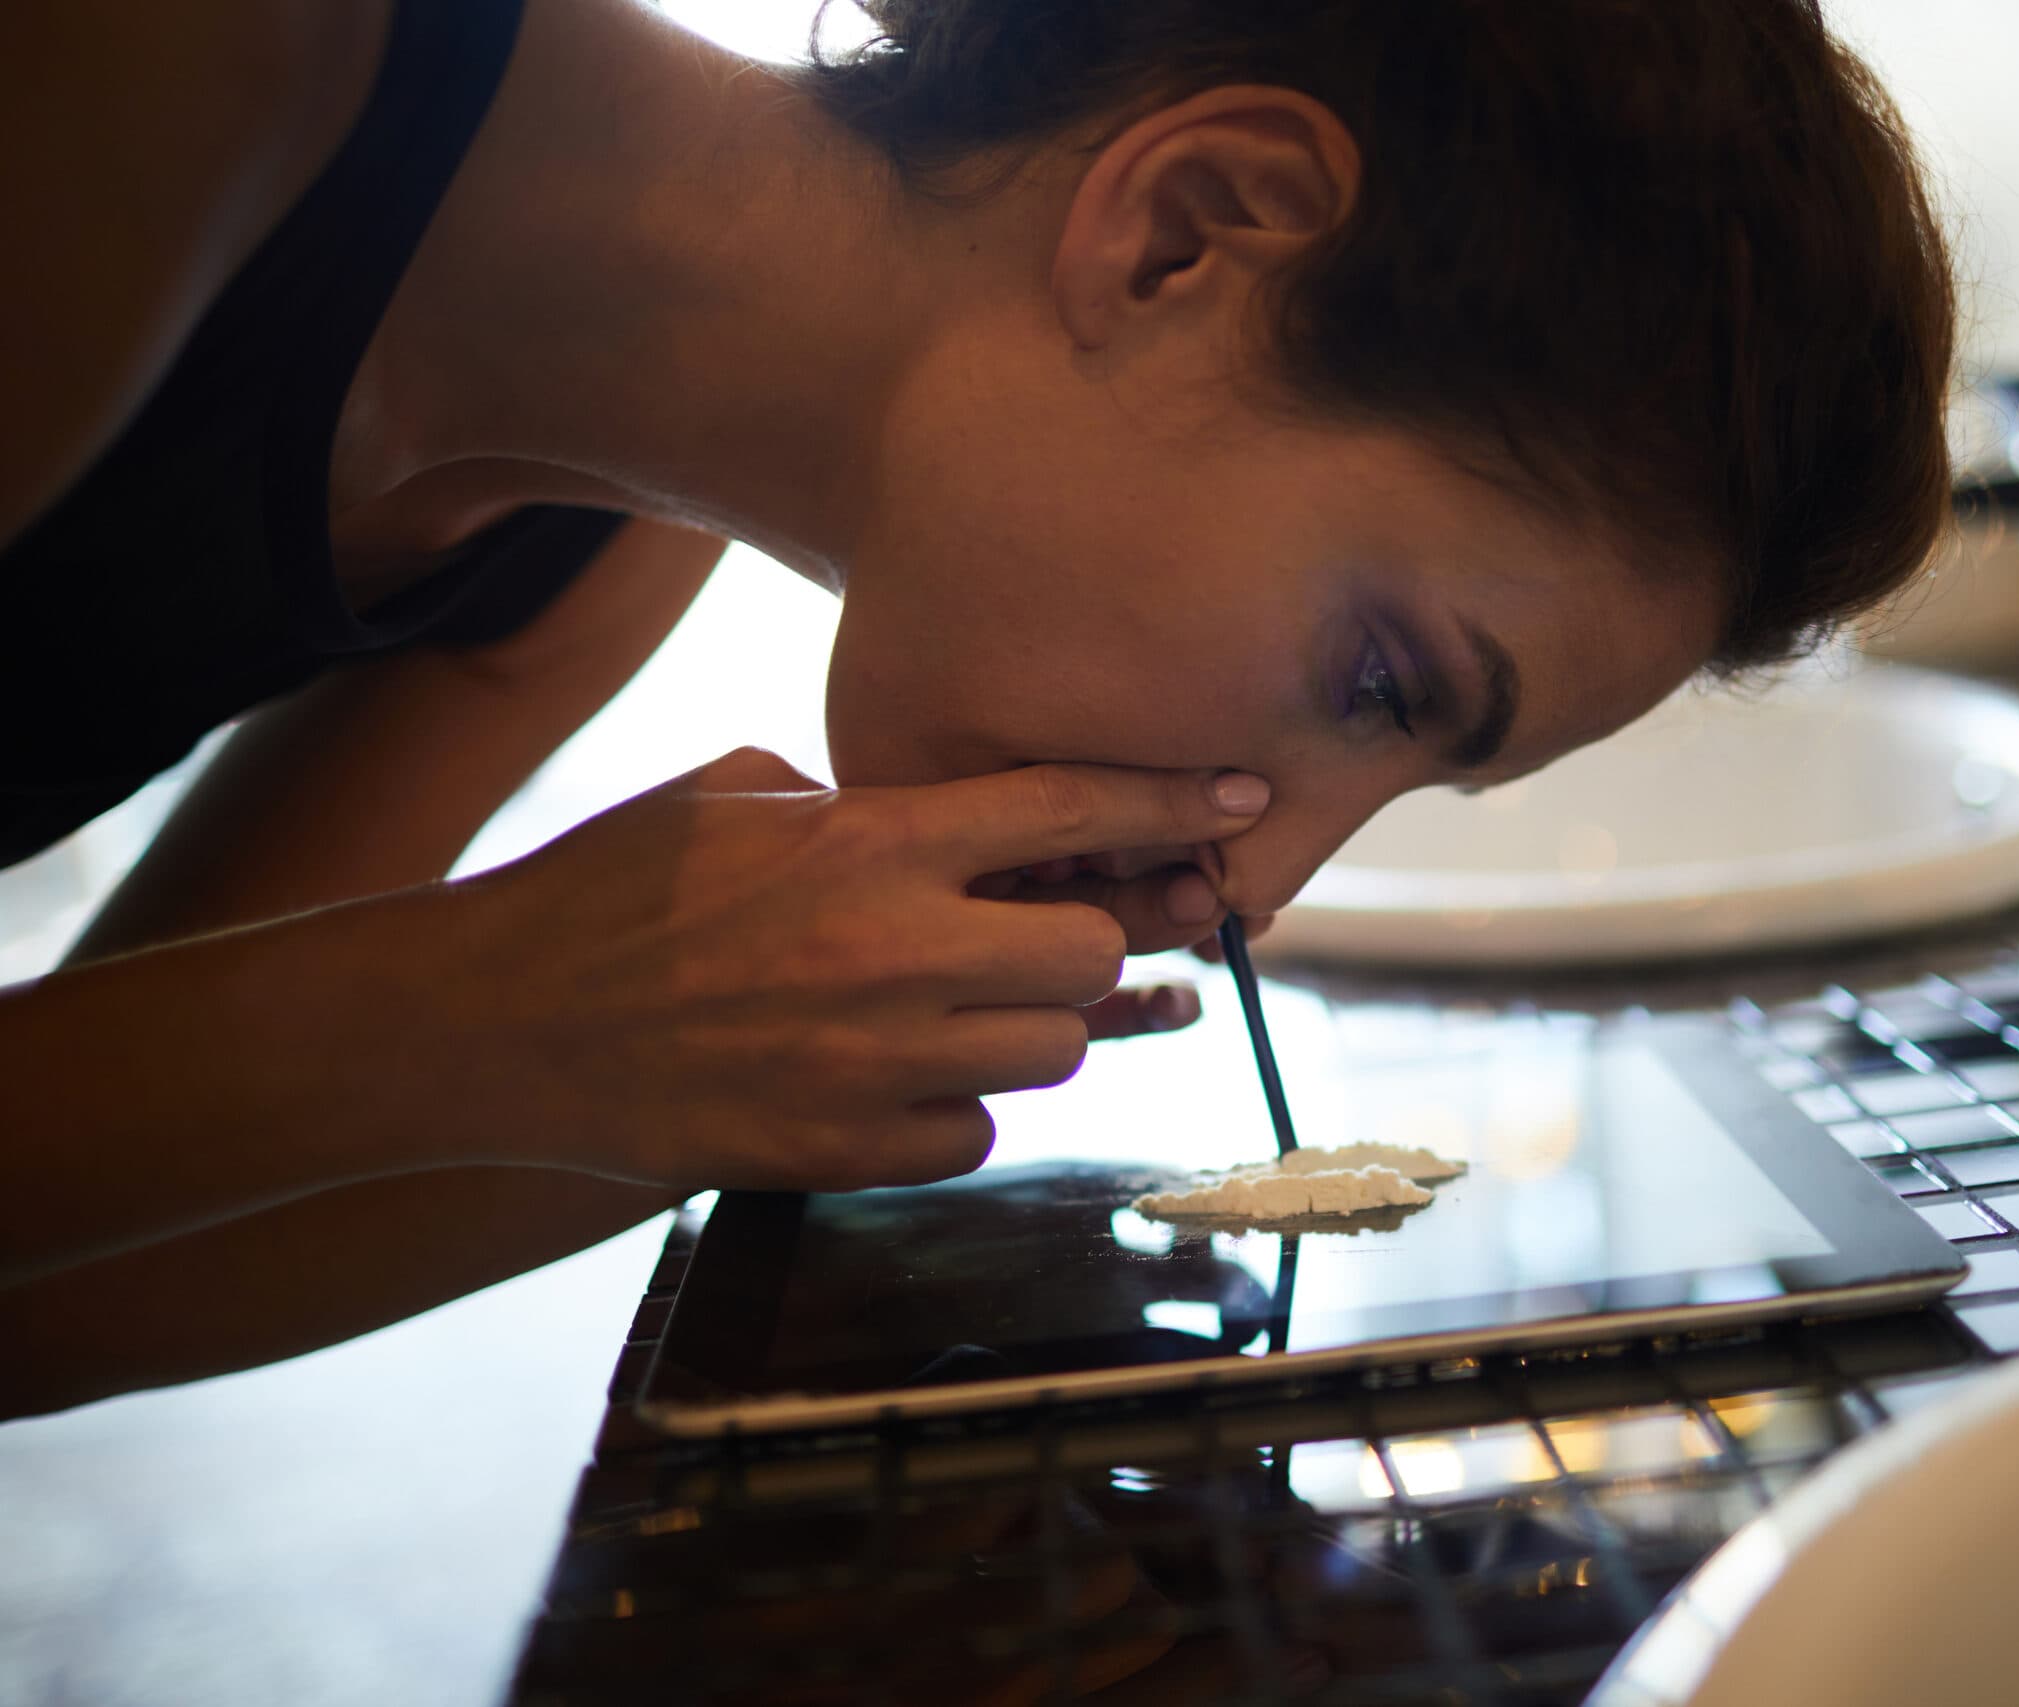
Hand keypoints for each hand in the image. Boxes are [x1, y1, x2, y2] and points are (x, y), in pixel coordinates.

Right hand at [407, 748, 1269, 1191]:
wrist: (493, 1026)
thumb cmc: (605, 890)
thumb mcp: (729, 794)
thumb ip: (853, 797)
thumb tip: (944, 818)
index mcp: (868, 840)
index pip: (1067, 809)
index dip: (1171, 801)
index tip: (1244, 801)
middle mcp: (891, 949)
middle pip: (1091, 951)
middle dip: (1083, 943)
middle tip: (1028, 939)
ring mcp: (873, 1062)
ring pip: (1050, 1051)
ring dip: (1023, 1028)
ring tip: (944, 1009)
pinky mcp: (843, 1151)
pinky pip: (973, 1136)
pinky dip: (954, 1112)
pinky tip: (888, 1081)